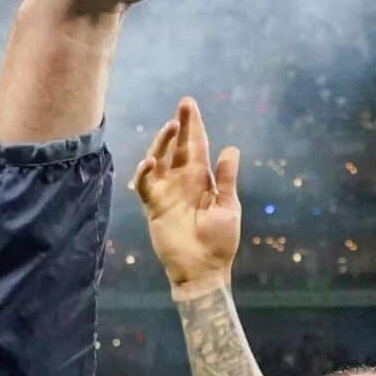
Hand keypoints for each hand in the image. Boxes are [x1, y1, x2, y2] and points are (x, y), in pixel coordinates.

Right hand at [132, 98, 241, 294]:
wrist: (203, 270)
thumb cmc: (219, 242)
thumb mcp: (228, 206)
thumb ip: (227, 178)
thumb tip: (231, 148)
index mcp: (201, 180)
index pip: (197, 146)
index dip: (194, 126)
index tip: (190, 105)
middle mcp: (182, 181)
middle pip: (178, 147)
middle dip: (180, 126)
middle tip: (183, 105)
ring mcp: (166, 192)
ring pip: (159, 160)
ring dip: (163, 143)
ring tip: (171, 126)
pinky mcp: (154, 207)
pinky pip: (145, 185)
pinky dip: (145, 172)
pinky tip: (151, 161)